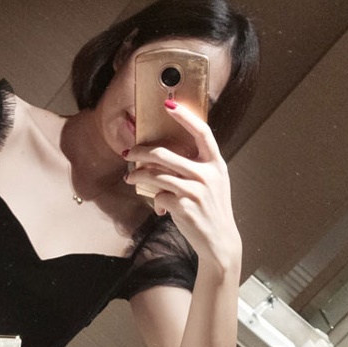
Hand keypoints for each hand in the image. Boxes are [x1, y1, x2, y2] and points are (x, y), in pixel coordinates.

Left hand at [124, 101, 241, 269]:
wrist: (219, 241)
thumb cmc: (211, 210)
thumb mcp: (213, 184)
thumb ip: (196, 168)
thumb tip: (163, 158)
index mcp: (216, 164)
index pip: (202, 132)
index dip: (185, 116)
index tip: (168, 104)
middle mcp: (207, 174)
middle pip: (165, 154)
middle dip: (140, 152)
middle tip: (128, 153)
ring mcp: (195, 191)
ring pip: (156, 175)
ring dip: (138, 177)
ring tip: (130, 179)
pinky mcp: (183, 207)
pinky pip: (158, 196)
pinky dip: (156, 202)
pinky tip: (160, 209)